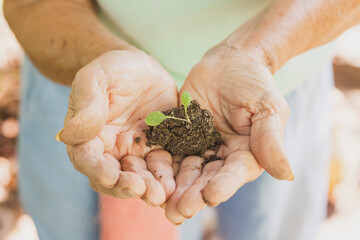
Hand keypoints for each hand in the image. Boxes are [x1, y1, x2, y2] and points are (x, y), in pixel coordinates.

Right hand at [58, 50, 176, 205]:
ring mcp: (136, 151)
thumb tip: (69, 134)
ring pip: (140, 176)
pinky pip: (163, 165)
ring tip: (161, 194)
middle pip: (115, 177)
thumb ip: (87, 106)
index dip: (98, 170)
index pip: (88, 160)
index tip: (109, 176)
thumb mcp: (97, 80)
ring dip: (149, 188)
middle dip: (127, 186)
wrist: (139, 67)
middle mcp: (111, 150)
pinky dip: (168, 176)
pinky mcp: (157, 147)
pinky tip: (176, 184)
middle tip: (142, 190)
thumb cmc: (112, 70)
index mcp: (89, 137)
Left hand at [165, 44, 292, 223]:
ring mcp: (199, 146)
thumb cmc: (254, 82)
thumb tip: (286, 174)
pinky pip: (169, 151)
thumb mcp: (267, 106)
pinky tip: (148, 177)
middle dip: (194, 195)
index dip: (224, 185)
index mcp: (246, 153)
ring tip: (162, 204)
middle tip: (179, 211)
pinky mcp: (180, 136)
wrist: (229, 62)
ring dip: (174, 188)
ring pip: (186, 171)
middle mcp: (221, 155)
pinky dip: (160, 165)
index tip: (212, 196)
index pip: (235, 173)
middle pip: (207, 179)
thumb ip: (271, 138)